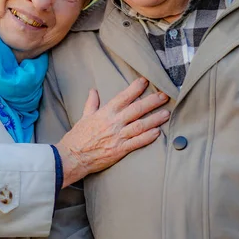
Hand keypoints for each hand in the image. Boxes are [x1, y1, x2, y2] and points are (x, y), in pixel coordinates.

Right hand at [54, 78, 168, 187]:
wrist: (72, 157)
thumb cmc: (77, 138)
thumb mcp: (84, 117)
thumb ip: (91, 104)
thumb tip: (93, 91)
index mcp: (104, 113)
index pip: (123, 97)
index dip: (135, 88)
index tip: (145, 81)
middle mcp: (113, 123)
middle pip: (136, 109)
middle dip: (151, 101)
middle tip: (164, 96)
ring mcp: (117, 137)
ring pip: (140, 125)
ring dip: (155, 119)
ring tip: (166, 113)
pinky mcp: (120, 150)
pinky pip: (137, 142)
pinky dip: (148, 137)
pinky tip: (158, 133)